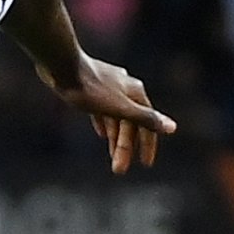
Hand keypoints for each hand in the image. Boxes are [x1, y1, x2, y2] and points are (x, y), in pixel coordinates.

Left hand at [50, 55, 176, 173]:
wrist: (61, 64)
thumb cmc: (89, 88)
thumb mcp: (119, 108)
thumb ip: (145, 118)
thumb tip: (172, 128)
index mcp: (135, 93)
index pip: (148, 124)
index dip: (147, 145)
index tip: (145, 164)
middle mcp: (126, 88)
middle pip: (130, 123)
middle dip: (126, 147)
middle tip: (119, 169)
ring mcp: (109, 86)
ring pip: (117, 117)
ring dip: (115, 138)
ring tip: (111, 156)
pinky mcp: (92, 85)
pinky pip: (104, 109)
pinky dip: (105, 123)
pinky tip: (101, 133)